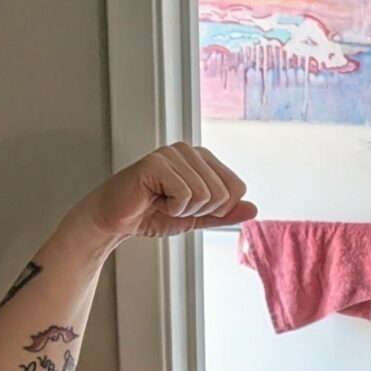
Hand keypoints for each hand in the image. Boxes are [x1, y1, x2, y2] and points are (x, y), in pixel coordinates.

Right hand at [76, 141, 258, 242]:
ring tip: (162, 202)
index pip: (236, 188)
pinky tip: (154, 199)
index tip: (190, 207)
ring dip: (183, 210)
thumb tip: (253, 208)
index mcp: (203, 159)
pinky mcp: (157, 162)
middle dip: (199, 211)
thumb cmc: (151, 213)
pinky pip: (185, 195)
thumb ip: (224, 213)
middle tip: (173, 206)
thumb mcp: (196, 217)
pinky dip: (171, 208)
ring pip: (205, 195)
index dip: (217, 209)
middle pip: (223, 193)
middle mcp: (190, 151)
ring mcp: (173, 153)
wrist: (116, 219)